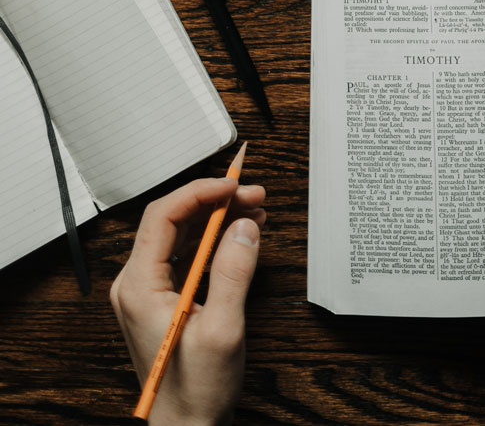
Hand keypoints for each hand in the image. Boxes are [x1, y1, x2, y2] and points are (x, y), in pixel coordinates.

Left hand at [110, 178, 266, 424]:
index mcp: (139, 287)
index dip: (200, 192)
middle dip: (216, 200)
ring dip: (218, 216)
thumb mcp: (222, 329)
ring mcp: (149, 290)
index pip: (162, 216)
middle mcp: (137, 284)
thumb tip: (245, 226)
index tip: (234, 185)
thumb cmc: (196, 390)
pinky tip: (242, 232)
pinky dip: (215, 237)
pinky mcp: (164, 298)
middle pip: (173, 220)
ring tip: (255, 208)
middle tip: (255, 194)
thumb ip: (234, 272)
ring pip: (182, 233)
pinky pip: (187, 253)